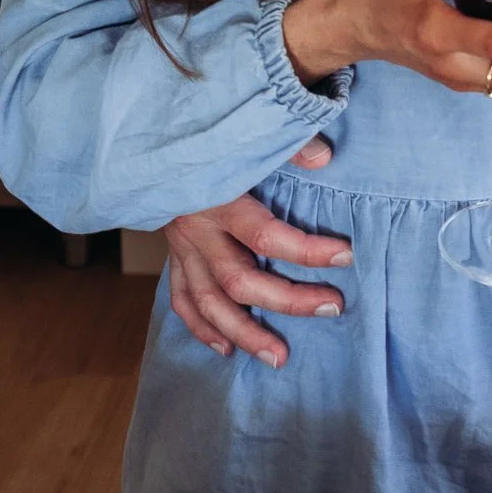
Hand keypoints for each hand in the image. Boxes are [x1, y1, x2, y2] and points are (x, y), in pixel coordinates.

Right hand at [166, 135, 350, 368]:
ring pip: (210, 304)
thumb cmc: (205, 136)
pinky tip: (227, 348)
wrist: (145, 141)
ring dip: (245, 332)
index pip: (267, 236)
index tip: (346, 256)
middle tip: (332, 308)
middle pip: (241, 280)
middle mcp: (198, 232)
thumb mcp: (244, 135)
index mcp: (218, 199)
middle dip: (288, 301)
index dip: (307, 251)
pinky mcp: (173, 256)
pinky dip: (202, 328)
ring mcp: (182, 249)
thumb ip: (284, 144)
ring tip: (279, 357)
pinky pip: (182, 300)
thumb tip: (323, 158)